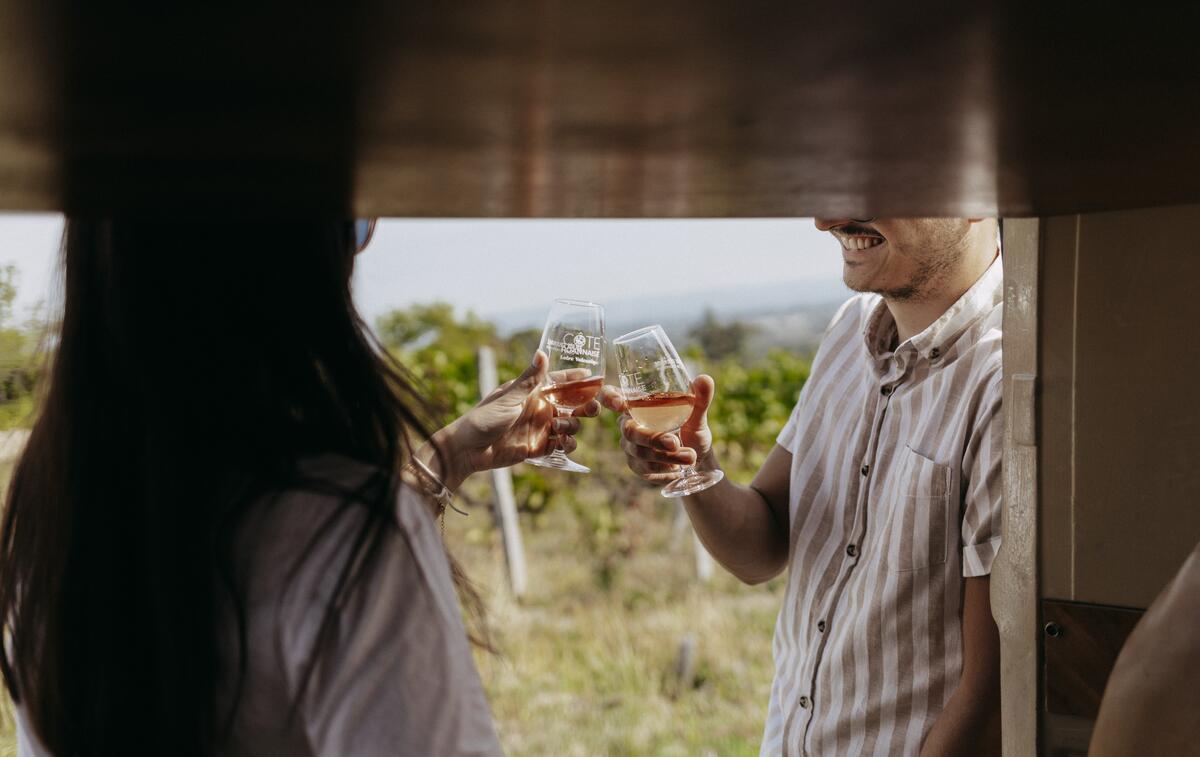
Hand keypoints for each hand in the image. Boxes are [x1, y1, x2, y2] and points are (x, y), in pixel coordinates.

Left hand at [432, 351, 600, 488]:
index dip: (578, 379)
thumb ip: (529, 379)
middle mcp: (540, 408)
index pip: (560, 382)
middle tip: (591, 408)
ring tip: (560, 426)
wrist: (468, 450)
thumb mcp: (509, 397)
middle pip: (572, 404)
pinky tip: (562, 443)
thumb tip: (542, 352)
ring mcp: (540, 428)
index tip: (595, 377)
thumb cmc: (484, 418)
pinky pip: (562, 445)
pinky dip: (567, 444)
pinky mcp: (539, 447)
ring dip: (572, 425)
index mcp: (532, 392)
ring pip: (570, 425)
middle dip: (585, 405)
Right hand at [598, 374, 715, 484]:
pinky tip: (679, 469)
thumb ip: (700, 398)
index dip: (609, 398)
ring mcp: (631, 446)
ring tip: (690, 456)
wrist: (698, 456)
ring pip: (640, 451)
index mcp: (637, 404)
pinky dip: (665, 468)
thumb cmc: (691, 427)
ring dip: (666, 455)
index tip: (620, 404)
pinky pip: (645, 468)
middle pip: (629, 431)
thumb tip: (704, 379)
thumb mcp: (697, 413)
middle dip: (652, 438)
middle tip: (675, 442)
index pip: (611, 395)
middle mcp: (629, 424)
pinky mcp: (637, 465)